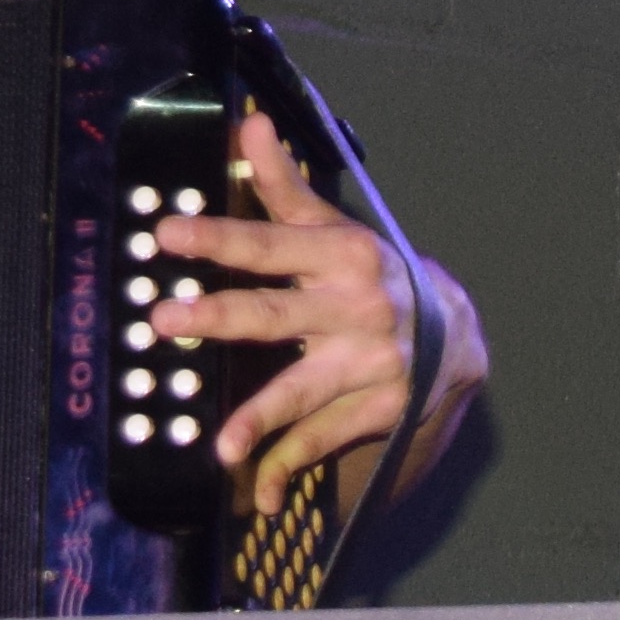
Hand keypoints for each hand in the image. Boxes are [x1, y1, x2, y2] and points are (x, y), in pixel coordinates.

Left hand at [155, 118, 482, 517]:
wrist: (454, 339)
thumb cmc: (371, 276)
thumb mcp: (335, 228)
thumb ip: (284, 186)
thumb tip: (250, 124)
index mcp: (342, 256)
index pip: (269, 244)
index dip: (218, 238)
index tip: (167, 235)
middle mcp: (356, 309)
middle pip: (275, 316)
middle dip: (219, 318)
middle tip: (165, 320)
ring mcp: (368, 365)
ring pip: (303, 391)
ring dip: (260, 418)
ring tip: (222, 445)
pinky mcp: (376, 410)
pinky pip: (322, 440)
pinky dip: (289, 468)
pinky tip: (260, 495)